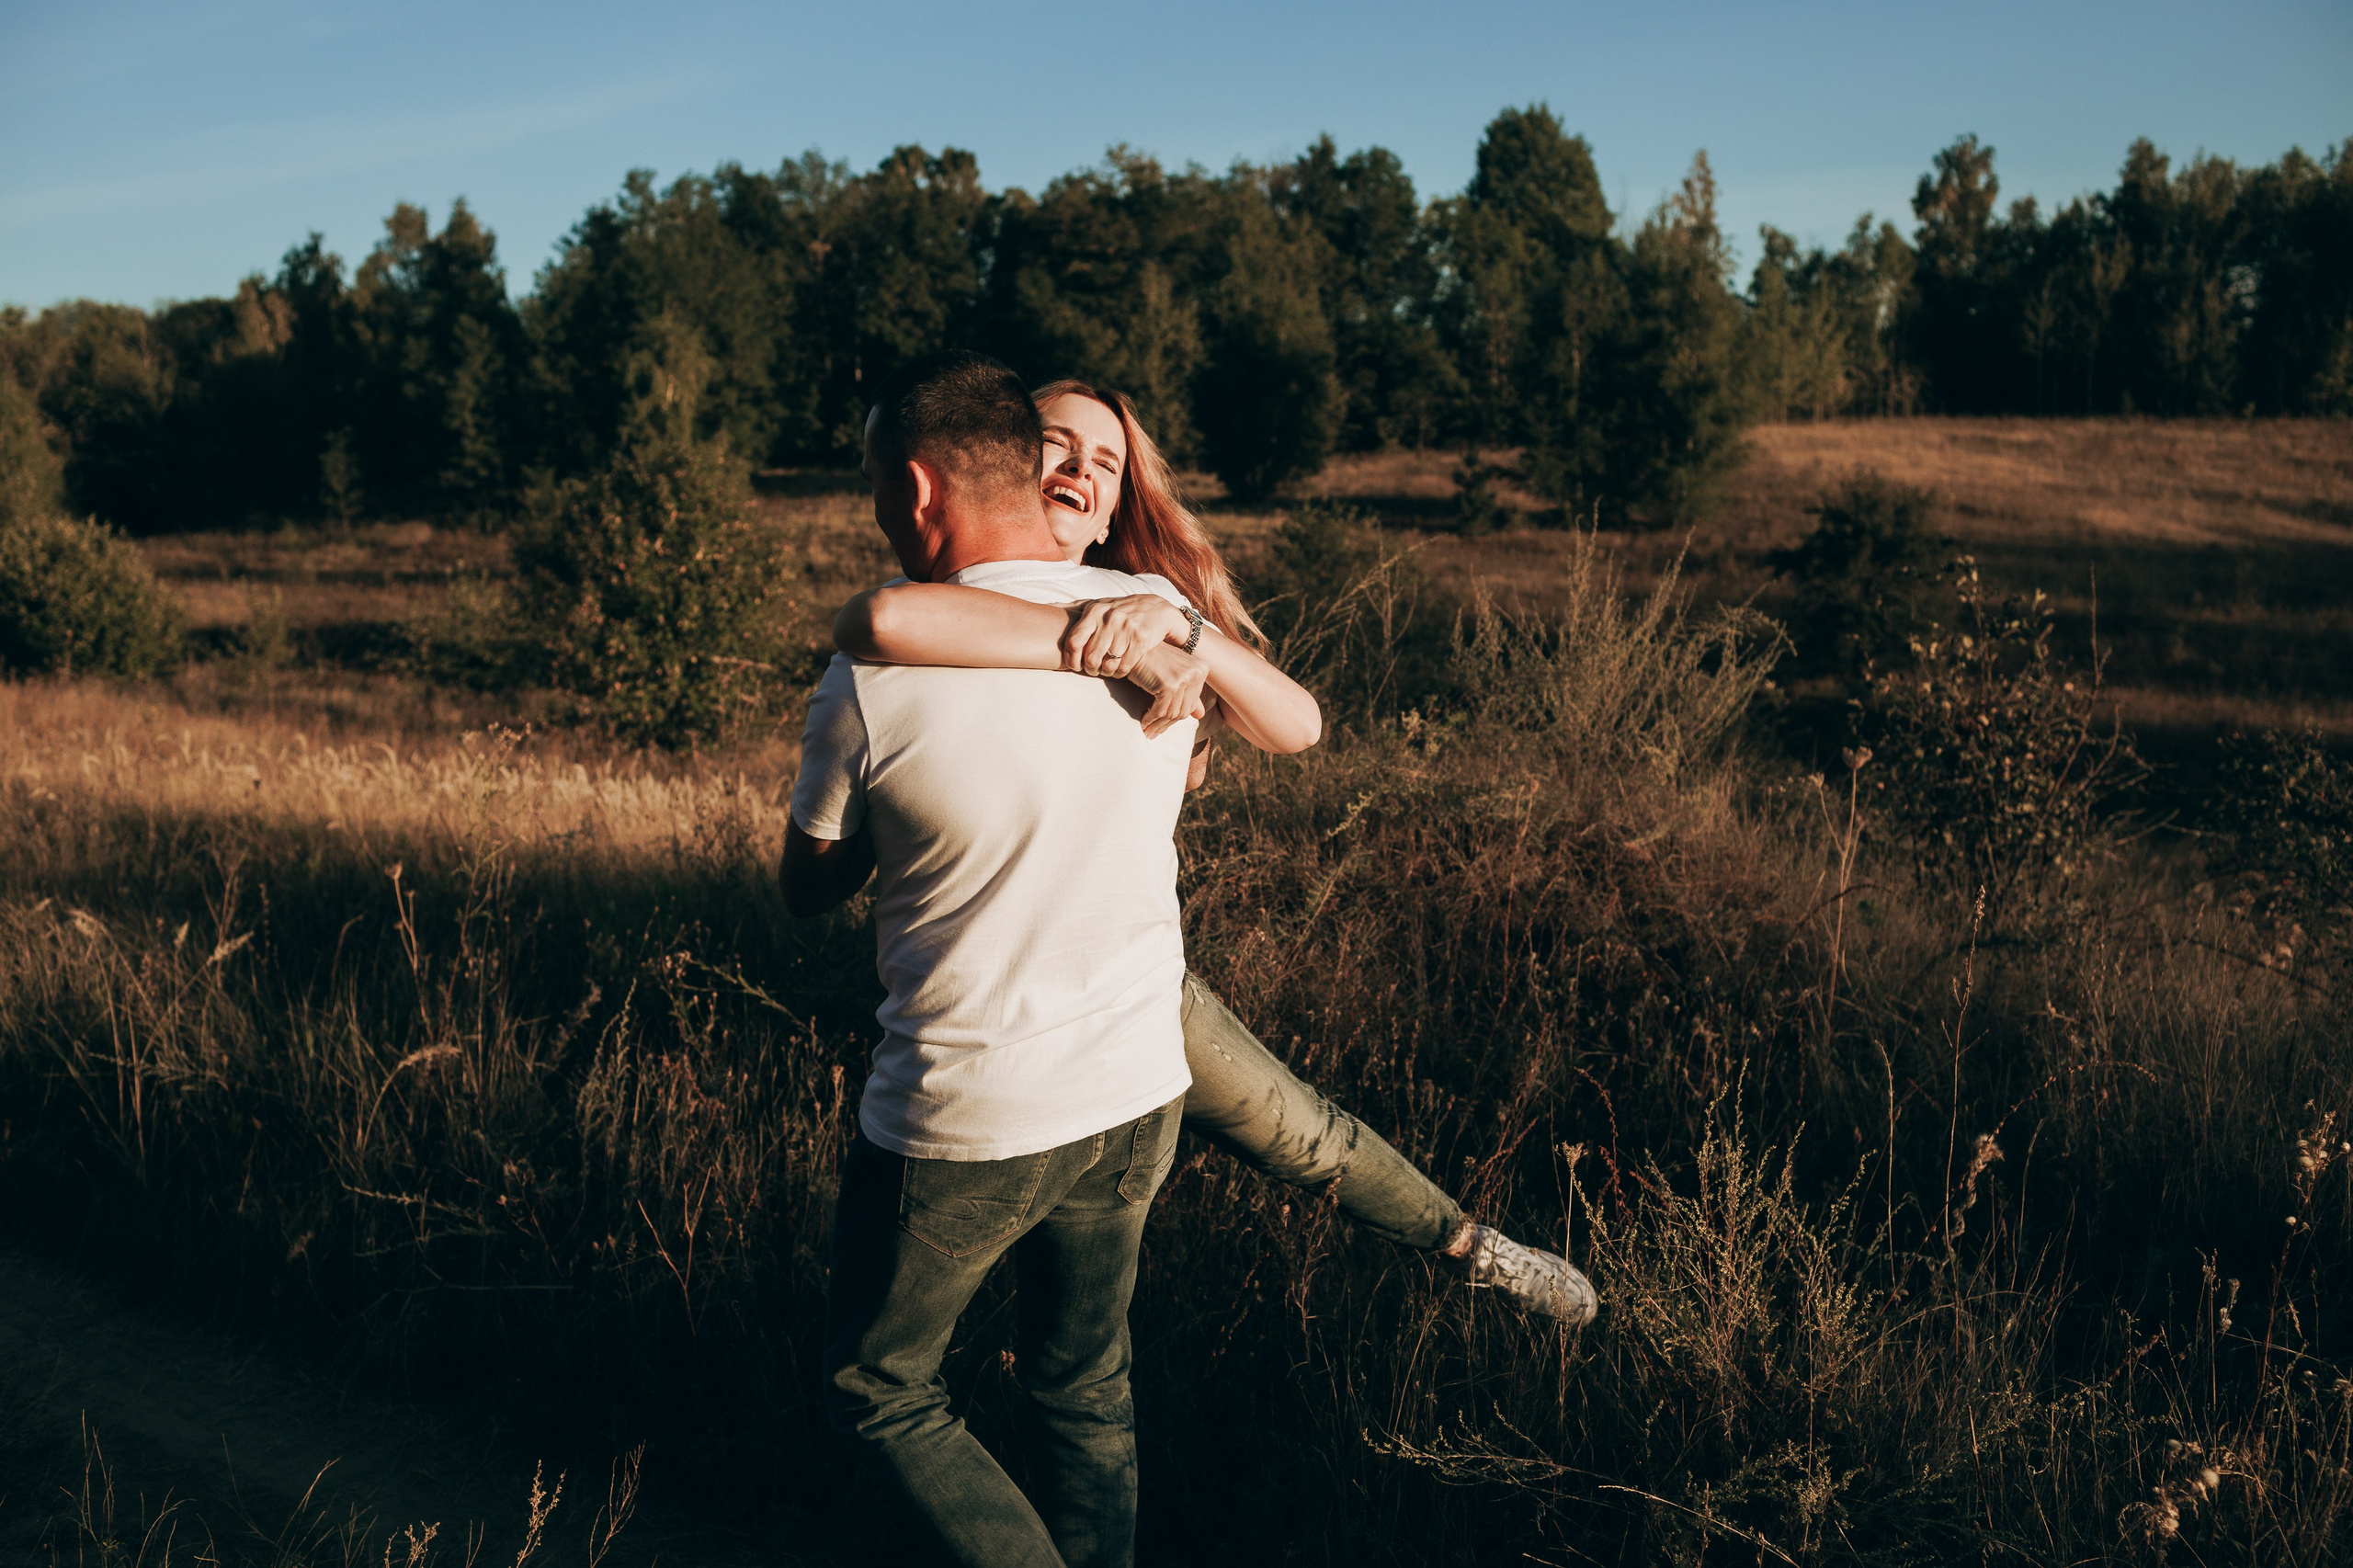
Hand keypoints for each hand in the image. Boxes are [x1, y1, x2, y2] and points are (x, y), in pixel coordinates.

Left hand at [1062, 595, 1190, 679]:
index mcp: (1095, 611)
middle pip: (1090, 657)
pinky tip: (1120, 670)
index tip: (1075, 666)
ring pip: (1108, 664)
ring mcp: (1126, 628)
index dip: (1072, 659)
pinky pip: (1124, 666)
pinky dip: (1120, 673)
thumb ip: (1075, 608)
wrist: (1157, 608)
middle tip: (1094, 670)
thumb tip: (1048, 608)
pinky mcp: (1141, 639)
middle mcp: (1109, 618)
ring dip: (1106, 673)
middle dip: (1091, 669)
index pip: (1074, 641)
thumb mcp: (1099, 605)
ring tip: (1107, 670)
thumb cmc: (1121, 610)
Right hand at [1126, 643, 1209, 737]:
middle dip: (1166, 724)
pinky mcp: (1169, 685)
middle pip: (1183, 710)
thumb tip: (1200, 715)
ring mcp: (1184, 678)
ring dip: (1157, 725)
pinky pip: (1160, 710)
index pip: (1191, 703)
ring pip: (1171, 713)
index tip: (1162, 725)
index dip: (1175, 717)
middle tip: (1153, 733)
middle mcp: (1196, 673)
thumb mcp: (1173, 674)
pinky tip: (1142, 723)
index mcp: (1201, 670)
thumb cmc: (1151, 660)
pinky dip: (1150, 719)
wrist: (1133, 649)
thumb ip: (1188, 693)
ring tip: (1147, 732)